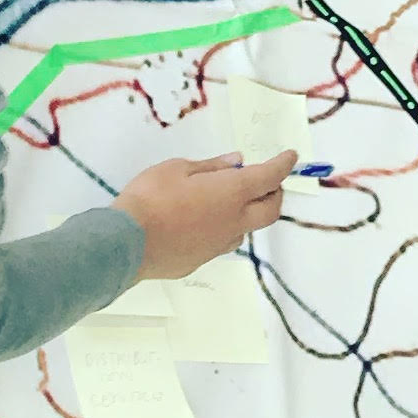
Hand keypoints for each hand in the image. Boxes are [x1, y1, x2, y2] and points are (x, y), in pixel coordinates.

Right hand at [116, 152, 295, 279]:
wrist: (127, 244)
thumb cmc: (150, 197)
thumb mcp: (177, 169)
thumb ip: (210, 167)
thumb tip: (236, 163)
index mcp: (232, 193)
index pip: (269, 177)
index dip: (283, 165)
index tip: (291, 157)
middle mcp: (234, 221)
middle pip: (271, 210)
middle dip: (275, 193)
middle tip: (267, 182)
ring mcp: (220, 245)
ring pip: (247, 229)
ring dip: (248, 213)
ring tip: (231, 201)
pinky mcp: (203, 260)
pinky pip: (223, 242)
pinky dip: (225, 228)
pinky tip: (206, 222)